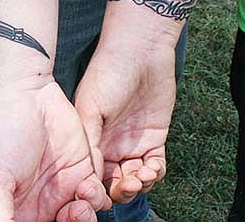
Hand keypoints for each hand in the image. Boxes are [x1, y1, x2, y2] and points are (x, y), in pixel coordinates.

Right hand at [0, 78, 111, 221]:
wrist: (24, 94)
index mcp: (14, 212)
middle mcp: (40, 205)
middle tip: (72, 212)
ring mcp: (62, 190)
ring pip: (83, 220)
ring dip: (86, 218)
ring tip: (80, 196)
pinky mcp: (82, 172)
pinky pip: (98, 198)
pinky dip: (97, 197)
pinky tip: (87, 183)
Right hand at [74, 3, 178, 202]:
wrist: (140, 51)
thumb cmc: (107, 74)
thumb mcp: (90, 108)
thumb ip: (90, 142)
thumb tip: (89, 177)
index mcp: (89, 139)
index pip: (90, 174)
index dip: (95, 188)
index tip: (102, 192)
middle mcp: (109, 145)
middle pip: (113, 182)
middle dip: (121, 191)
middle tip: (129, 184)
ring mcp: (132, 143)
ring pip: (135, 179)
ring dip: (140, 185)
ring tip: (143, 174)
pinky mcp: (154, 139)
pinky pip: (155, 167)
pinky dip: (155, 174)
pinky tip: (153, 167)